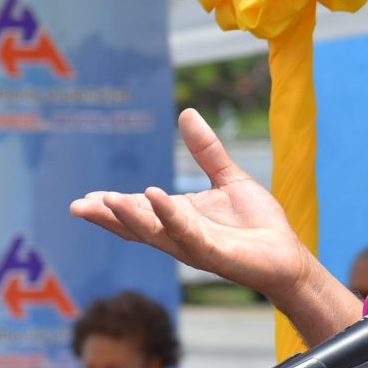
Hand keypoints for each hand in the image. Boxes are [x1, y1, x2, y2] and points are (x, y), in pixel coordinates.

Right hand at [70, 110, 313, 301]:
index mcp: (178, 219)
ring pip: (155, 233)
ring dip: (129, 218)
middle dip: (108, 217)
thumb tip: (186, 113)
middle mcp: (179, 236)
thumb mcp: (228, 178)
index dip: (112, 207)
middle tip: (78, 207)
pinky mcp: (215, 253)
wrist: (288, 255)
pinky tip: (154, 196)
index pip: (138, 213)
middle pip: (137, 227)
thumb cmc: (258, 224)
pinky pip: (187, 233)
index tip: (85, 200)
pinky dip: (169, 215)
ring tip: (106, 200)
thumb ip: (206, 151)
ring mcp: (195, 247)